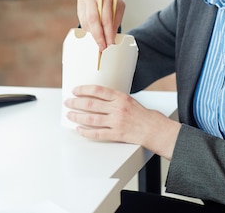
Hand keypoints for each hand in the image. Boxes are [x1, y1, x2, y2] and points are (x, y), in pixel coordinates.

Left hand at [64, 84, 179, 159]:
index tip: (75, 90)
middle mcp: (117, 109)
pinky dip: (86, 132)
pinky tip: (79, 129)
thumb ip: (115, 99)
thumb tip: (96, 98)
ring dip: (77, 116)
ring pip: (91, 118)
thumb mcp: (130, 101)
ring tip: (69, 115)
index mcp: (121, 97)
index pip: (97, 91)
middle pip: (90, 104)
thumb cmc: (144, 116)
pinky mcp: (116, 135)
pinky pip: (97, 133)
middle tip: (67, 102)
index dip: (83, 90)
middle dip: (75, 103)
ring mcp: (116, 122)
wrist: (156, 130)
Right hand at [77, 0, 125, 51]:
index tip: (110, 43)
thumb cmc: (112, 4)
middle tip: (102, 47)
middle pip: (93, 19)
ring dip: (92, 35)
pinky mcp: (79, 6)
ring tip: (99, 44)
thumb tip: (110, 40)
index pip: (106, 17)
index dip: (108, 32)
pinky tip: (94, 37)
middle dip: (98, 36)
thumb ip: (114, 23)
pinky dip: (89, 31)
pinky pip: (83, 22)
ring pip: (86, 22)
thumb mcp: (118, 10)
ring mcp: (83, 0)